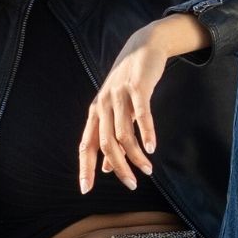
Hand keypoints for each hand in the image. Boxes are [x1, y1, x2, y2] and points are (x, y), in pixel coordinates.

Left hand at [77, 15, 208, 193]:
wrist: (142, 48)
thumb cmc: (129, 83)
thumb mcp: (116, 110)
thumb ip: (110, 137)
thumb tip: (107, 168)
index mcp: (96, 113)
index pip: (86, 145)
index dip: (85, 168)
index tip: (86, 190)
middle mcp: (103, 106)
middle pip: (106, 144)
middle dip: (119, 167)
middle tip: (131, 185)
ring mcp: (119, 96)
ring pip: (124, 134)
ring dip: (136, 155)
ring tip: (148, 170)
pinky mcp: (137, 88)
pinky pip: (141, 115)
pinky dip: (146, 132)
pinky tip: (152, 148)